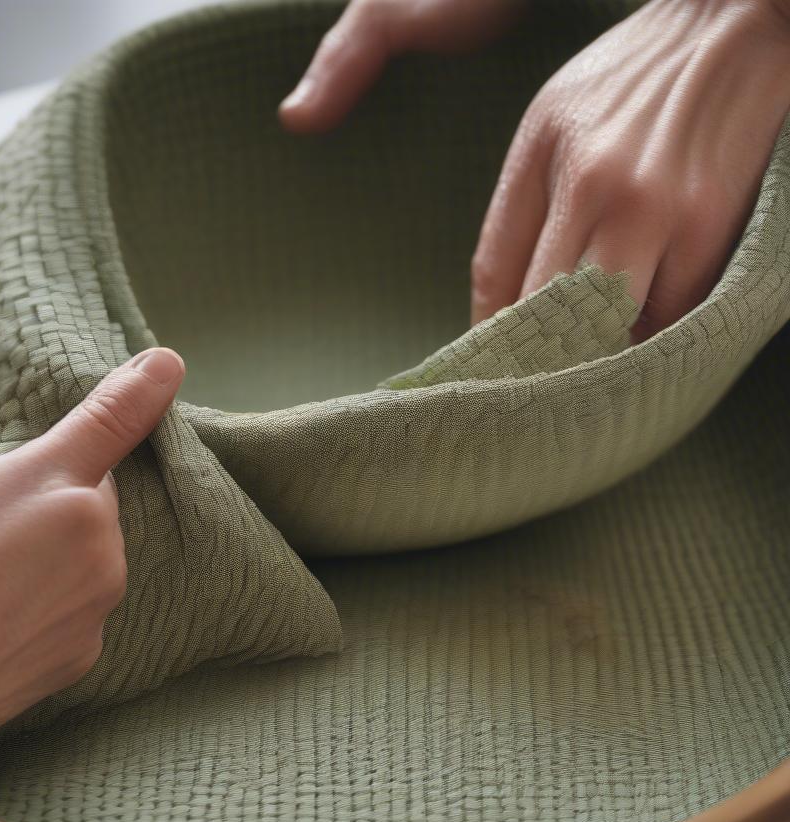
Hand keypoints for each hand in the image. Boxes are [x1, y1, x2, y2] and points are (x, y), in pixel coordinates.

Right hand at [0, 346, 184, 758]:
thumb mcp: (0, 472)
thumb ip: (83, 428)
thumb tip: (150, 384)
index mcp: (84, 495)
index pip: (108, 450)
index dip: (95, 440)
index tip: (161, 367)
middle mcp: (109, 547)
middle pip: (96, 514)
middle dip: (65, 513)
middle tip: (7, 531)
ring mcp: (102, 604)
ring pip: (91, 563)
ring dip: (63, 561)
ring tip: (3, 576)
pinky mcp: (90, 649)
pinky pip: (78, 613)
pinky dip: (54, 609)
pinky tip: (13, 614)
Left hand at [280, 0, 789, 340]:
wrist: (730, 27)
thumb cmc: (623, 84)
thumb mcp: (544, 131)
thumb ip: (510, 220)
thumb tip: (490, 315)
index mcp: (549, 160)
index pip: (498, 279)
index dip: (489, 337)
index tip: (484, 371)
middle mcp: (604, 190)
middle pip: (551, 314)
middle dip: (535, 359)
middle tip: (525, 392)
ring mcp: (666, 213)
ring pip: (613, 326)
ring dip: (593, 355)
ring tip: (579, 372)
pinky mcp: (715, 229)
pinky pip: (671, 314)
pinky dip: (648, 333)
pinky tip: (634, 332)